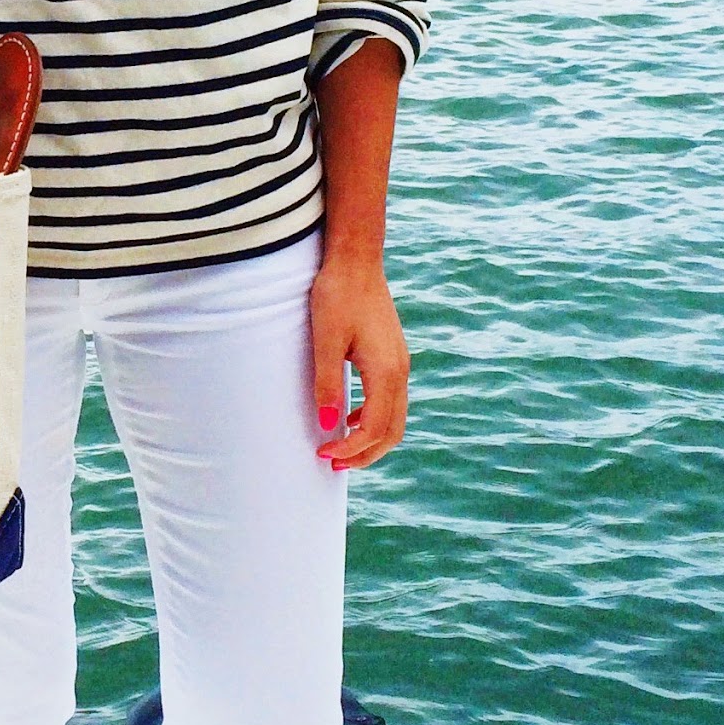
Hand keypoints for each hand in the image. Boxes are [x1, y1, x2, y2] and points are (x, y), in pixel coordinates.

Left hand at [310, 255, 408, 470]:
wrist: (356, 259)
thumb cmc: (337, 295)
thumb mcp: (325, 339)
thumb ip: (327, 383)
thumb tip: (329, 425)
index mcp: (385, 371)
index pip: (373, 428)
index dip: (350, 449)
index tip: (323, 454)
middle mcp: (400, 371)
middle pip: (392, 431)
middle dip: (365, 454)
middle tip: (332, 464)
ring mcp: (400, 363)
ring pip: (395, 417)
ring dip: (371, 439)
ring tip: (341, 448)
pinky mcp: (392, 355)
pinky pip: (391, 399)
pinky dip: (374, 418)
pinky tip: (349, 416)